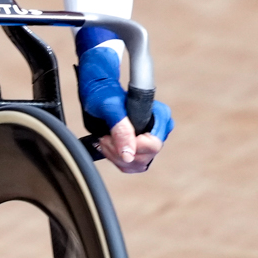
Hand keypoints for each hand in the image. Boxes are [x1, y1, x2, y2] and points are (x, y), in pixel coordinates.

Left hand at [77, 43, 173, 173]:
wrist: (97, 92)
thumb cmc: (104, 93)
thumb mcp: (110, 108)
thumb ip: (121, 129)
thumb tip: (128, 155)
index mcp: (161, 116)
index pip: (153, 145)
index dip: (131, 146)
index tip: (110, 136)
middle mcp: (160, 130)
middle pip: (144, 158)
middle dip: (118, 151)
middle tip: (104, 137)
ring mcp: (151, 141)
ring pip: (136, 164)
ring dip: (115, 155)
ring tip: (104, 139)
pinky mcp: (141, 149)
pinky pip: (130, 165)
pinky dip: (115, 158)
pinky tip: (107, 145)